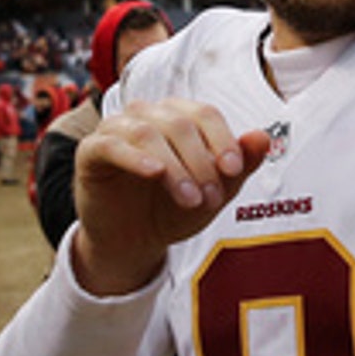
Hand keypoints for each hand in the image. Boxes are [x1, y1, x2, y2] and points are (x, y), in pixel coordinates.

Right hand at [71, 98, 270, 294]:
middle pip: (180, 124)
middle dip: (201, 163)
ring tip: (190, 200)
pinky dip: (136, 157)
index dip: (222, 139)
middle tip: (211, 199)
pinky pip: (112, 144)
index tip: (234, 170)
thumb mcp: (214, 192)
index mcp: (179, 117)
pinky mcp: (91, 150)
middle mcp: (148, 114)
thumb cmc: (173, 209)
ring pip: (149, 133)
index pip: (205, 114)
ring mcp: (117, 129)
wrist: (134, 241)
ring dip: (176, 167)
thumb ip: (240, 165)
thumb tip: (263, 137)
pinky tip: (155, 173)